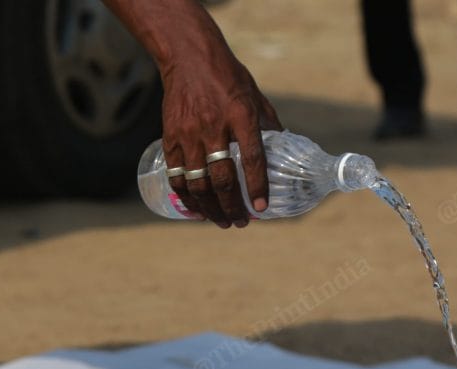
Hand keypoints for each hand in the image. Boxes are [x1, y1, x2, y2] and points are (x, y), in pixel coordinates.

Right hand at [161, 54, 281, 227]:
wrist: (189, 58)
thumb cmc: (228, 77)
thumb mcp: (255, 96)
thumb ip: (268, 125)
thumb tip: (285, 152)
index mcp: (241, 115)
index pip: (252, 158)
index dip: (257, 187)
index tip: (260, 209)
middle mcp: (214, 126)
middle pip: (222, 179)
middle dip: (232, 207)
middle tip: (240, 223)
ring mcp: (190, 134)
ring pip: (198, 183)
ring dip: (210, 209)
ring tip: (221, 222)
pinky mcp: (171, 138)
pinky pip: (177, 176)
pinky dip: (186, 198)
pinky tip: (196, 210)